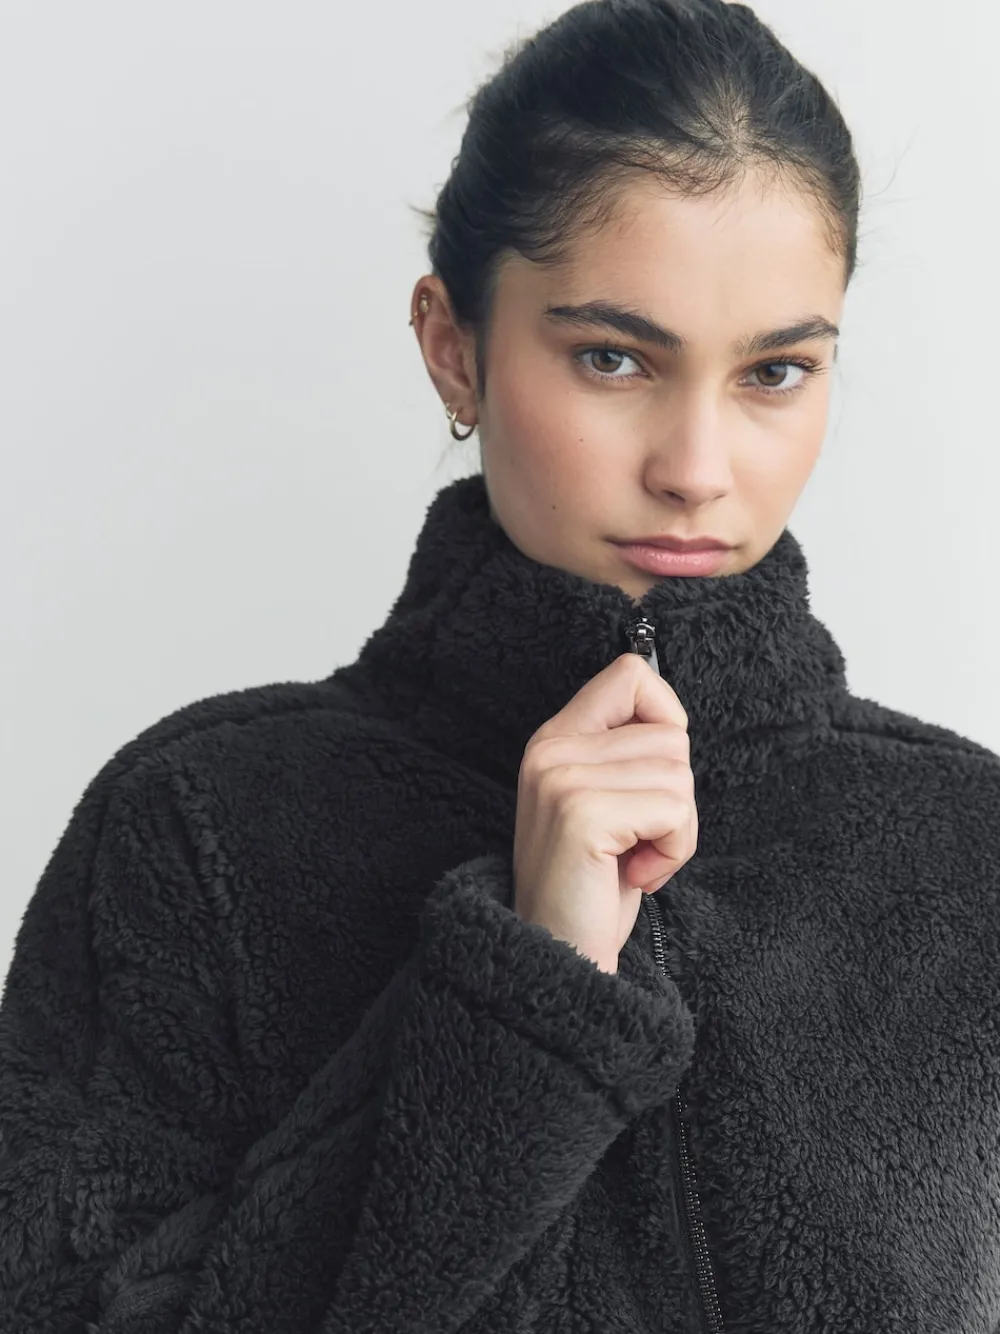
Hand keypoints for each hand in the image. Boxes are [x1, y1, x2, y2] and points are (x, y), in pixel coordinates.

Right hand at [512, 652, 697, 973]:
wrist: (557, 958)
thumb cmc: (592, 886)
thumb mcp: (605, 804)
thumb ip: (625, 754)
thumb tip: (674, 719)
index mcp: (554, 740)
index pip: (631, 674)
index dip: (665, 718)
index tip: (651, 777)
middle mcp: (551, 749)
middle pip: (670, 733)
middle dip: (676, 795)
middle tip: (638, 841)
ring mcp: (562, 779)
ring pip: (679, 771)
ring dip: (677, 829)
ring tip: (634, 860)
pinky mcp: (583, 814)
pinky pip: (676, 808)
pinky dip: (674, 851)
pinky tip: (637, 875)